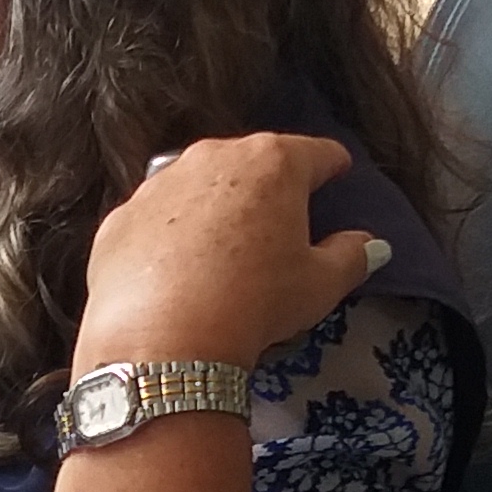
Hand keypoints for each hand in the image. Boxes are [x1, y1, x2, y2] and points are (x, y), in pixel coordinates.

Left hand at [72, 132, 391, 371]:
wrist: (161, 339)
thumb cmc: (255, 302)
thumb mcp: (319, 285)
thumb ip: (352, 257)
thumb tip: (371, 245)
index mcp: (272, 163)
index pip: (316, 153)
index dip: (332, 165)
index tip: (338, 173)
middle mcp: (213, 157)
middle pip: (253, 161)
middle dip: (269, 184)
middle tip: (281, 220)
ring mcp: (159, 184)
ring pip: (199, 185)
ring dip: (215, 206)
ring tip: (226, 248)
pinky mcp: (120, 218)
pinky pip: (156, 219)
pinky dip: (169, 237)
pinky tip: (175, 271)